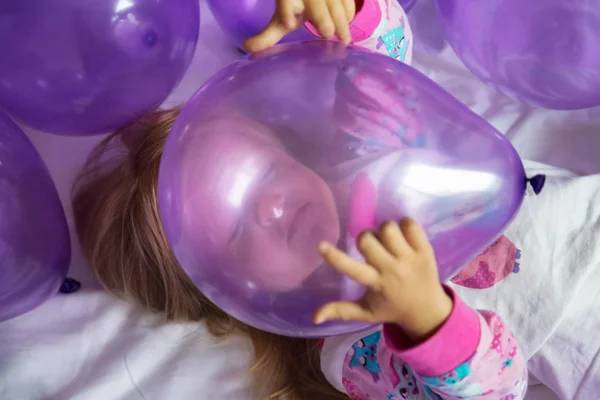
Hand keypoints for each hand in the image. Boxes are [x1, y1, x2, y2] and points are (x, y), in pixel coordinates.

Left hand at [243, 0, 355, 52]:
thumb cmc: (297, 6)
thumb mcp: (281, 19)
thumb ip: (268, 36)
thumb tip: (247, 48)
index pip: (286, 2)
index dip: (286, 10)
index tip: (288, 23)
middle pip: (316, 4)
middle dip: (322, 18)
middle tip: (328, 35)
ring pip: (335, 1)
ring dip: (341, 19)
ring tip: (344, 39)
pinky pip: (347, 0)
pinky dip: (349, 12)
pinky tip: (348, 24)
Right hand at [314, 218, 452, 342]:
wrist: (428, 310)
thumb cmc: (392, 308)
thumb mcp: (366, 313)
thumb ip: (341, 311)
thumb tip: (314, 317)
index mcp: (376, 284)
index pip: (352, 269)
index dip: (334, 257)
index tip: (321, 245)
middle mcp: (392, 270)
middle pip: (368, 240)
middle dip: (365, 239)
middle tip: (371, 248)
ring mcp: (410, 258)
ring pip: (388, 228)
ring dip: (384, 231)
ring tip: (387, 241)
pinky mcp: (425, 250)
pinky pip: (410, 224)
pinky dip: (404, 225)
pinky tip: (403, 236)